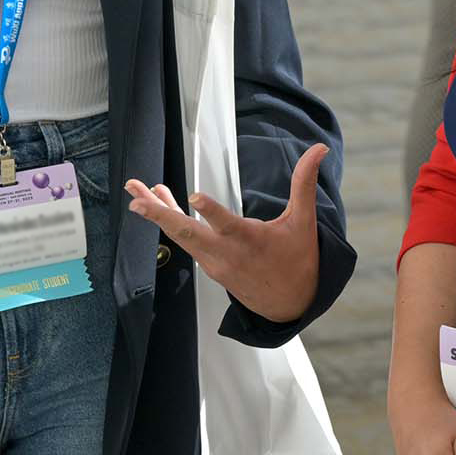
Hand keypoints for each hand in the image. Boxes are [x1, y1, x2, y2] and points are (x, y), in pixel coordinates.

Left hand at [124, 143, 327, 323]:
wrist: (291, 304)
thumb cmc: (298, 260)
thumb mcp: (304, 222)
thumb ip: (304, 183)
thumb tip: (319, 149)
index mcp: (251, 242)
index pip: (228, 226)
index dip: (211, 212)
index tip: (193, 197)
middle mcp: (227, 254)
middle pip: (188, 235)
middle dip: (160, 216)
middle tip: (137, 201)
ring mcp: (214, 263)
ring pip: (181, 237)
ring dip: (157, 214)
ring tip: (136, 193)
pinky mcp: (210, 266)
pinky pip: (185, 241)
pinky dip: (170, 221)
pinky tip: (158, 202)